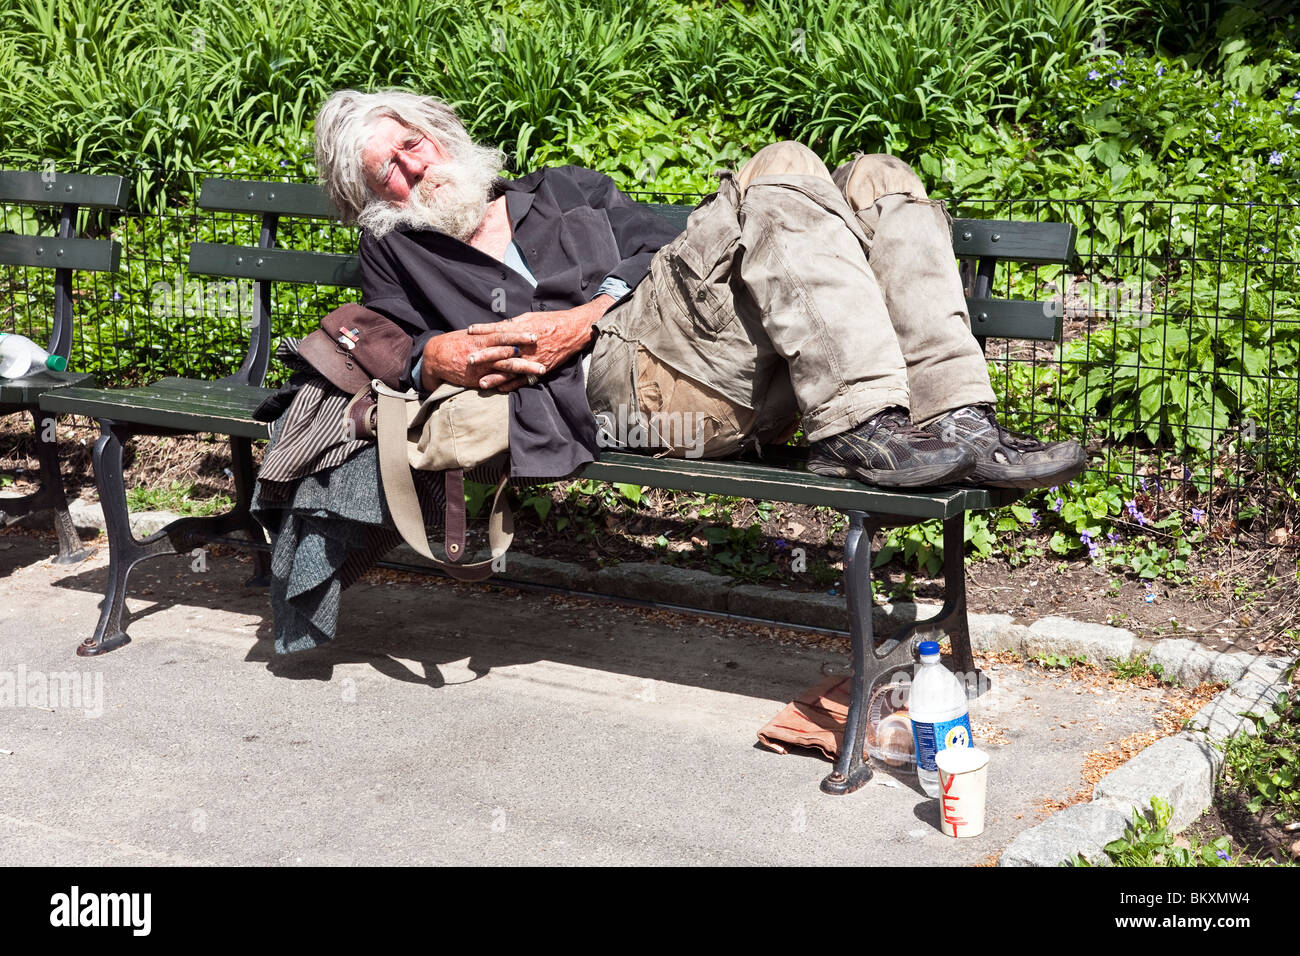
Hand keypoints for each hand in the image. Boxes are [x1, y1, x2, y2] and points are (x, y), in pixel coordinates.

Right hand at [421, 326, 546, 391]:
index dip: (520, 335)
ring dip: (525, 369)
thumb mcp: (473, 335)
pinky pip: (497, 382)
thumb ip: (490, 332)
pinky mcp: (478, 379)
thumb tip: (507, 326)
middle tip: (545, 351)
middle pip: (509, 351)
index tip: (535, 334)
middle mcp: (484, 352)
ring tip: (541, 370)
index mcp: (482, 338)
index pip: (504, 335)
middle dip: (528, 352)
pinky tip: (525, 383)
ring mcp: (482, 367)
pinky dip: (511, 383)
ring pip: (507, 368)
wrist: (435, 357)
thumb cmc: (456, 342)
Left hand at [465, 295, 613, 389]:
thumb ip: (512, 324)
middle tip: (469, 360)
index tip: (469, 332)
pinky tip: (501, 389)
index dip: (484, 331)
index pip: (499, 331)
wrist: (574, 330)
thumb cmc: (551, 321)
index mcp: (523, 330)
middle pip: (502, 352)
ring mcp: (533, 359)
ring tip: (481, 383)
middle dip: (485, 357)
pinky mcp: (541, 368)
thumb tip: (495, 327)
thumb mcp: (529, 318)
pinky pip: (524, 379)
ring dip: (495, 378)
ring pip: (511, 370)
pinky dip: (512, 385)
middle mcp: (526, 346)